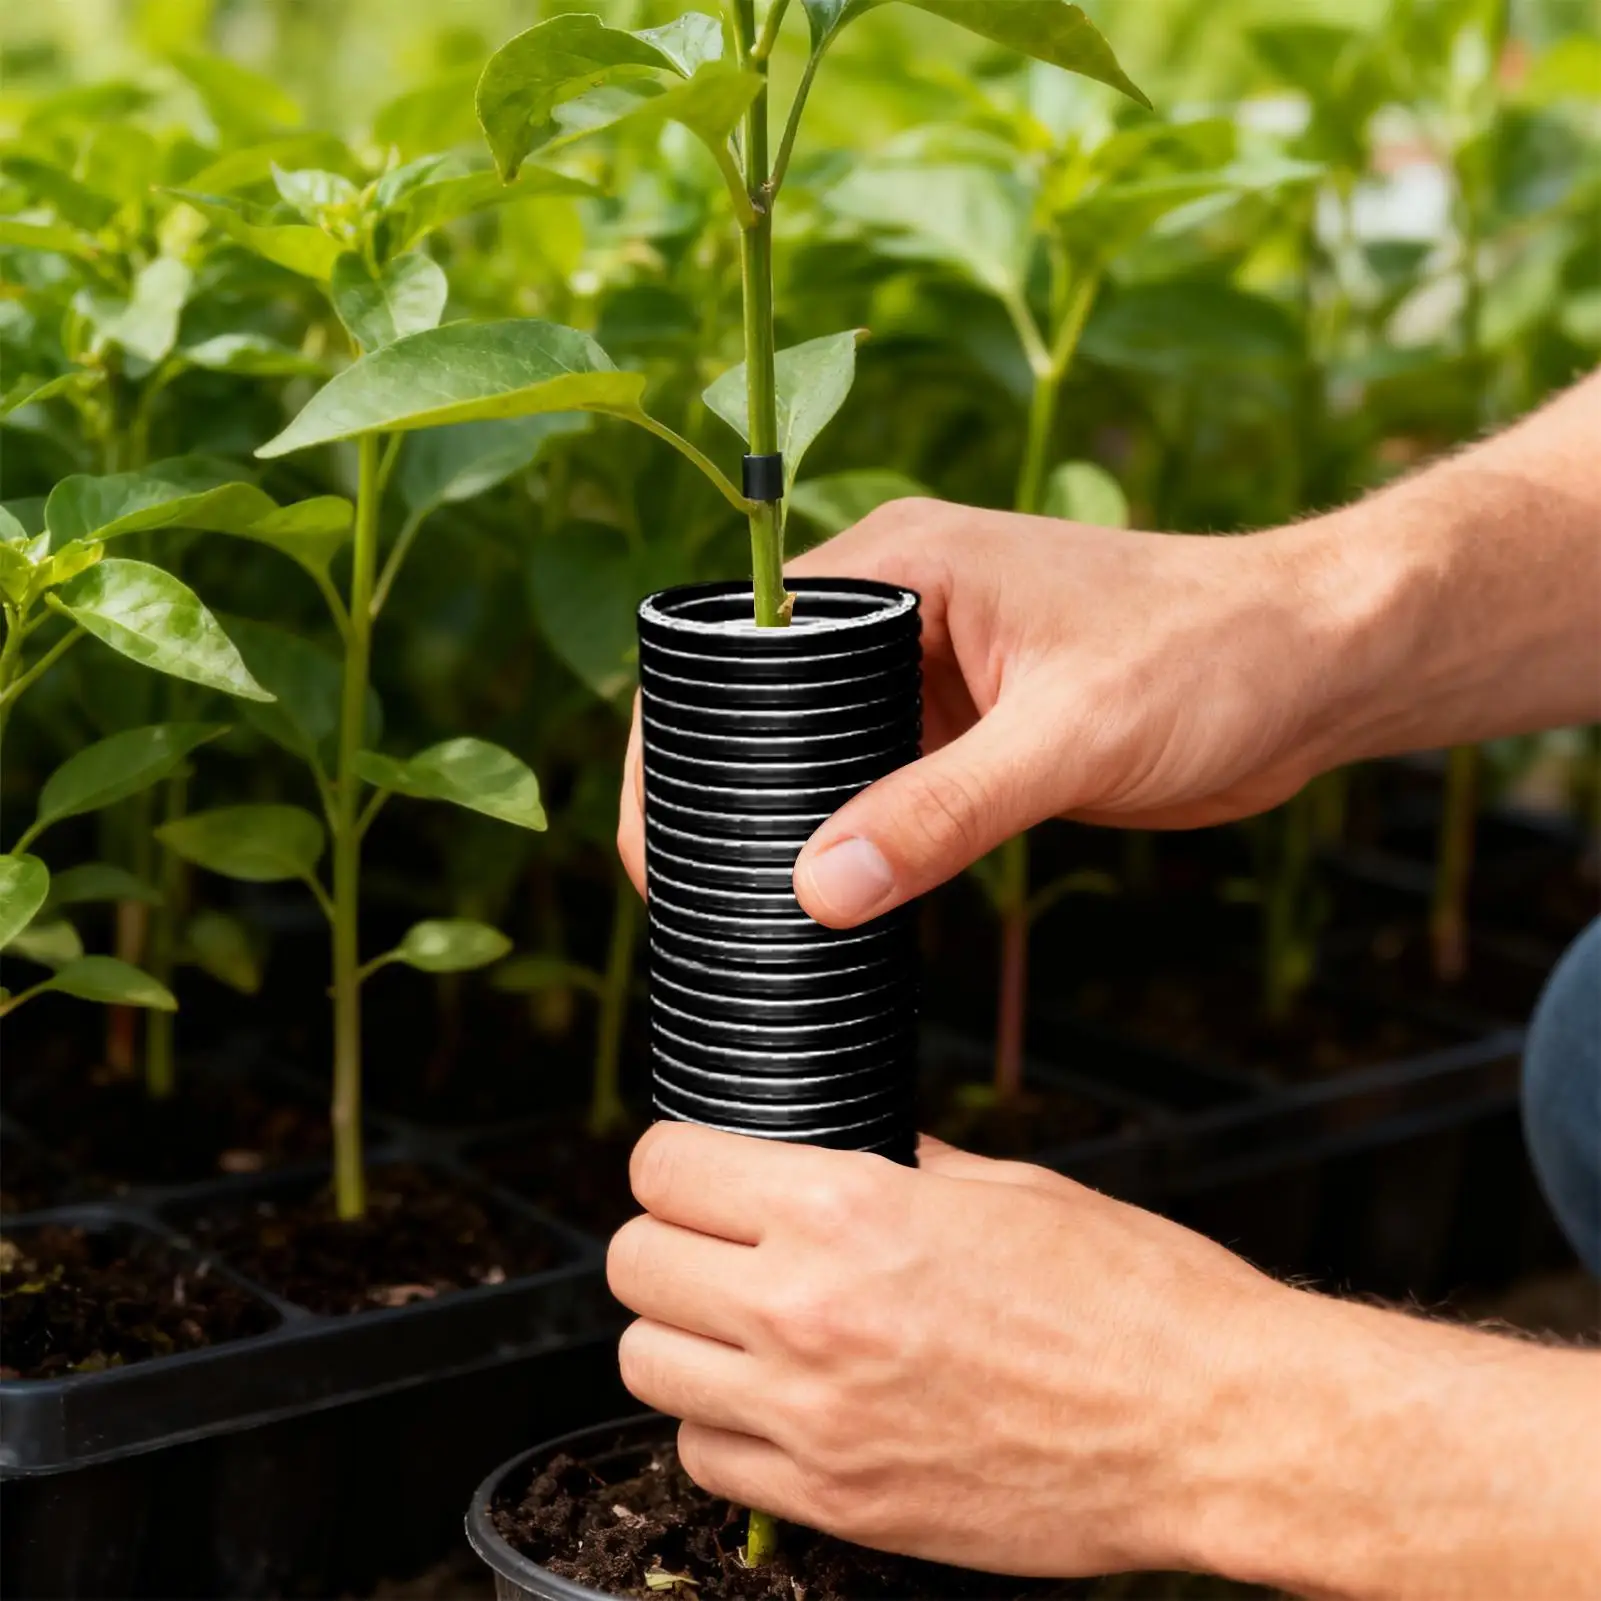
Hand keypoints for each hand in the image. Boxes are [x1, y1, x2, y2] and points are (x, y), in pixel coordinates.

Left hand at [606, 1122, 1287, 1577]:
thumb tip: (842, 1147)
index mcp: (847, 1212)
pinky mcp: (839, 1505)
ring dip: (680, 1335)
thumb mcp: (1007, 1186)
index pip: (666, 1170)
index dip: (677, 1161)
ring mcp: (814, 1421)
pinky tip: (780, 1402)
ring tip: (740, 1324)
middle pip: (634, 1265)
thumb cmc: (1131, 1295)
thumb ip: (900, 1164)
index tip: (699, 1169)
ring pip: (645, 1365)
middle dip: (667, 1241)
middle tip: (717, 1242)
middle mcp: (808, 1312)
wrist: (1213, 1429)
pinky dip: (720, 1425)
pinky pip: (704, 1459)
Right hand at [618, 501, 1384, 924]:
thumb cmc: (1212, 656)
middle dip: (728, 793)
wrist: (1319, 665)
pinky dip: (860, 837)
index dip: (685, 739)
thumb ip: (943, 812)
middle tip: (696, 896)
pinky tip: (841, 903)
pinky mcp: (974, 728)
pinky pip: (886, 784)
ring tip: (751, 913)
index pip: (743, 645)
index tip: (656, 840)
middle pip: (768, 705)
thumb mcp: (1068, 738)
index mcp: (901, 566)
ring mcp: (938, 671)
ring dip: (796, 823)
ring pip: (825, 754)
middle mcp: (904, 610)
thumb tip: (820, 891)